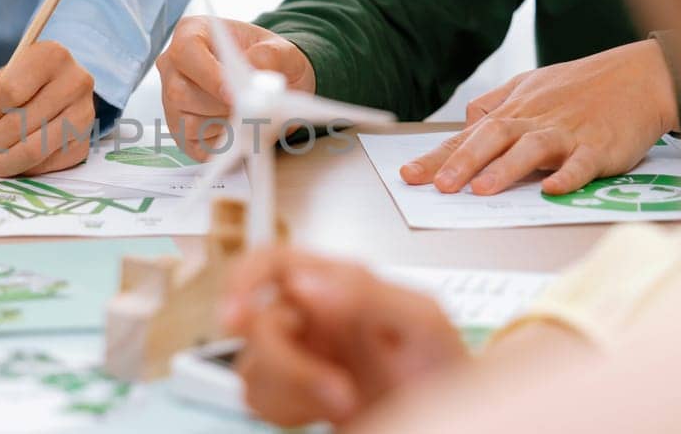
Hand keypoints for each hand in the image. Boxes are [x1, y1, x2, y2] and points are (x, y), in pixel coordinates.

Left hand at [0, 42, 94, 176]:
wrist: (46, 98)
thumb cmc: (14, 89)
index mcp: (51, 56)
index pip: (10, 92)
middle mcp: (76, 82)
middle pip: (21, 123)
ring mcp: (84, 115)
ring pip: (34, 149)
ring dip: (3, 162)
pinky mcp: (84, 144)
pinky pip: (46, 166)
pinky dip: (22, 169)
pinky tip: (13, 160)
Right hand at [157, 16, 316, 161]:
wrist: (270, 83)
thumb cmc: (268, 60)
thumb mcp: (280, 50)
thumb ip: (270, 56)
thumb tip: (255, 74)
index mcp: (192, 34)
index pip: (186, 52)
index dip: (209, 76)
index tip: (234, 95)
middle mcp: (173, 66)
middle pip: (180, 93)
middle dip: (220, 107)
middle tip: (252, 110)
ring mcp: (171, 100)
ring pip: (187, 122)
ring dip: (224, 126)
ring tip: (249, 116)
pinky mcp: (179, 129)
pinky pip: (193, 143)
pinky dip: (221, 142)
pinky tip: (238, 129)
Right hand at [221, 248, 467, 426]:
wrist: (446, 422)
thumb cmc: (440, 369)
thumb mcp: (421, 323)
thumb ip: (367, 294)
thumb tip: (308, 281)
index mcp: (336, 284)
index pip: (272, 262)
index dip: (243, 280)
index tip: (235, 314)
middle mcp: (308, 314)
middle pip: (256, 324)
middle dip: (290, 367)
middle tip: (339, 393)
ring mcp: (295, 354)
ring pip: (251, 367)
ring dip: (297, 393)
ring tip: (347, 402)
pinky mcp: (288, 393)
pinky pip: (257, 400)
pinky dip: (289, 412)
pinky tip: (324, 410)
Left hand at [401, 39, 677, 195]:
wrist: (644, 76)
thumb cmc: (585, 86)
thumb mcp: (533, 85)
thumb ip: (497, 104)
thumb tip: (466, 120)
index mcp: (517, 109)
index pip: (470, 134)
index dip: (439, 155)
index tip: (409, 173)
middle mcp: (536, 119)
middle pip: (493, 137)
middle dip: (463, 161)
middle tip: (438, 185)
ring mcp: (568, 133)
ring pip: (531, 147)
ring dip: (505, 168)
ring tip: (482, 190)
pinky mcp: (601, 147)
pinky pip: (582, 163)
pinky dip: (568, 176)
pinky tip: (552, 190)